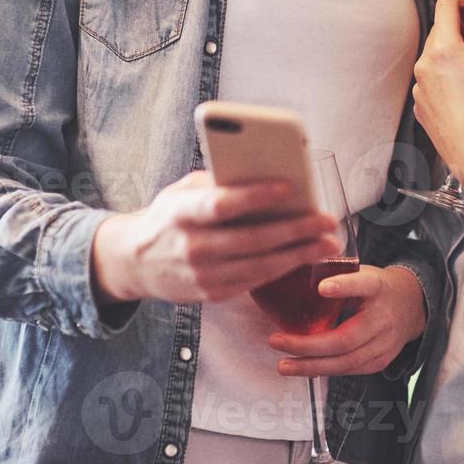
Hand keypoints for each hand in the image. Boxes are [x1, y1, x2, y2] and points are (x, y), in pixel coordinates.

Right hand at [91, 171, 341, 305]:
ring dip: (299, 255)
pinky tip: (304, 257)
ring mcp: (201, 275)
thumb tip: (266, 169)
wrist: (135, 261)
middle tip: (327, 220)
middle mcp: (190, 246)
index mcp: (181, 212)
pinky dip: (283, 269)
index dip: (256, 196)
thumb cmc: (169, 216)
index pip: (222, 204)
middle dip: (295, 230)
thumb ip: (218, 182)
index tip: (290, 186)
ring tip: (328, 242)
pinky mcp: (211, 294)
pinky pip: (254, 282)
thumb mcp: (183, 191)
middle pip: (251, 239)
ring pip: (259, 266)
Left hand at [268, 265, 426, 376]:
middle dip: (309, 345)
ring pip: (345, 362)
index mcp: (378, 288)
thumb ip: (336, 274)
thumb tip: (297, 267)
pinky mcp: (380, 361)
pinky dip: (323, 370)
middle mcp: (384, 318)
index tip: (322, 287)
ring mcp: (384, 344)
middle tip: (278, 341)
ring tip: (284, 365)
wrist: (412, 306)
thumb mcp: (362, 272)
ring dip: (311, 365)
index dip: (344, 286)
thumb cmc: (378, 287)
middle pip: (346, 338)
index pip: (364, 285)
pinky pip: (348, 370)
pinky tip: (303, 368)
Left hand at [412, 0, 463, 194]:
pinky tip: (461, 84)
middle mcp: (426, 68)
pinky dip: (442, 76)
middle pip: (438, 32)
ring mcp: (421, 91)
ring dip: (447, 51)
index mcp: (446, 52)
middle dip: (454, 22)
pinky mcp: (422, 110)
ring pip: (432, 59)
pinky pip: (429, 83)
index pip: (445, 7)